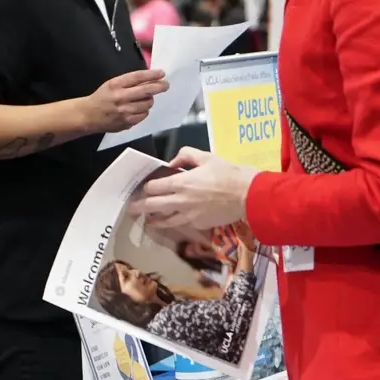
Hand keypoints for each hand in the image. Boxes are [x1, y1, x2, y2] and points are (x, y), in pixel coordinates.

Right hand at [81, 70, 168, 133]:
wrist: (88, 115)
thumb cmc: (102, 97)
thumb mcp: (112, 84)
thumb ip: (129, 82)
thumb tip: (150, 79)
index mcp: (115, 85)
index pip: (138, 77)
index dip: (152, 74)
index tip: (162, 73)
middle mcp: (120, 97)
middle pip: (146, 91)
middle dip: (159, 87)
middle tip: (165, 85)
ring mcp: (124, 112)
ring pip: (147, 104)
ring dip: (149, 100)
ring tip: (146, 98)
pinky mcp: (127, 123)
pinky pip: (143, 115)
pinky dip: (144, 111)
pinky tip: (138, 109)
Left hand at [127, 148, 255, 230]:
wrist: (248, 195)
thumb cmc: (228, 173)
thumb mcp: (206, 157)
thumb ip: (185, 156)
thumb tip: (172, 163)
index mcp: (181, 183)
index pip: (154, 187)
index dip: (146, 188)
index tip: (144, 188)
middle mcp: (181, 201)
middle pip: (153, 206)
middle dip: (140, 207)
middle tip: (132, 208)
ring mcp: (189, 215)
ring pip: (165, 220)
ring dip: (154, 220)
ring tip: (148, 220)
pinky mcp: (199, 224)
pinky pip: (182, 223)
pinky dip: (175, 222)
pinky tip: (173, 221)